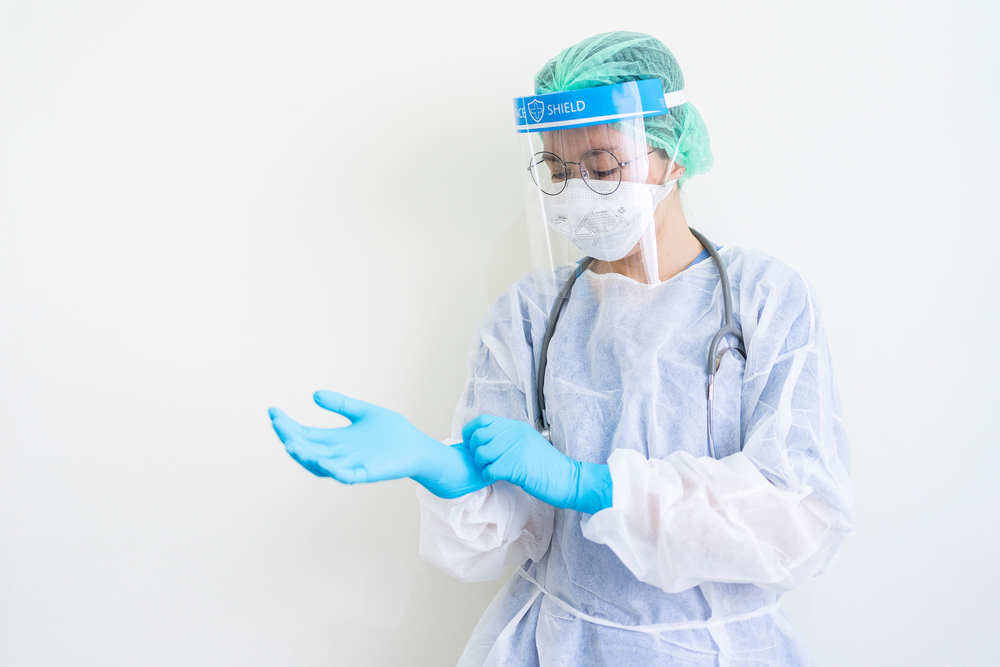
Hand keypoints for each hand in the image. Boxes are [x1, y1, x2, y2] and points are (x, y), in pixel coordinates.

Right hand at [268, 391, 489, 498]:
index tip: (273, 412)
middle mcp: (339, 454)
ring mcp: (352, 465)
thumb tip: (314, 394)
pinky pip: (347, 476)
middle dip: (290, 438)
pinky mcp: (368, 473)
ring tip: (290, 444)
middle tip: (277, 425)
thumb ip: (341, 404)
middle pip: (308, 449)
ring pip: (321, 465)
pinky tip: (322, 461)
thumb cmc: (392, 434)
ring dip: (305, 456)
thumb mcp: (363, 413)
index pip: (305, 434)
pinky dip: (334, 471)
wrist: (419, 448)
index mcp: (336, 441)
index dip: (288, 425)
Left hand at [463, 415, 612, 513]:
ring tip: (490, 471)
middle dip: (474, 451)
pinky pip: (489, 470)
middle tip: (482, 462)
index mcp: (516, 426)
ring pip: (481, 454)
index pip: (482, 420)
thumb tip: (482, 443)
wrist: (567, 478)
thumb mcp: (527, 442)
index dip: (470, 432)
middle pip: (478, 436)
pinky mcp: (516, 466)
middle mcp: (514, 433)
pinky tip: (496, 478)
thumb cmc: (547, 465)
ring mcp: (515, 448)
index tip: (470, 444)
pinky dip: (488, 476)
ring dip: (481, 465)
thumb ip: (507, 438)